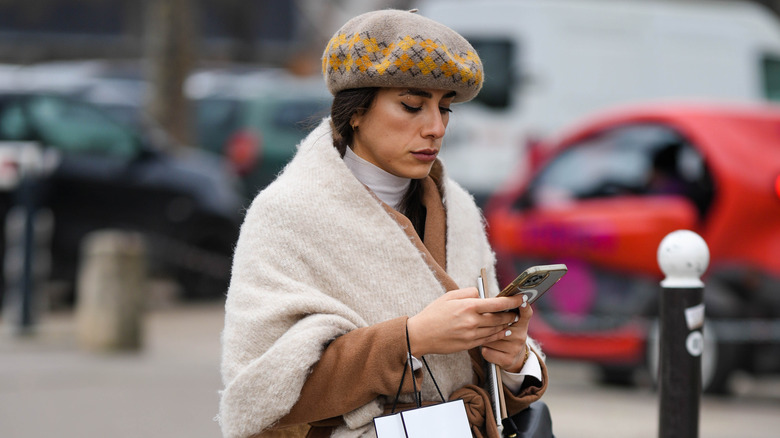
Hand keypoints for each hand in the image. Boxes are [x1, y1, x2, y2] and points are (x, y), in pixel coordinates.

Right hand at [407, 288, 526, 356]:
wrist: (421, 335)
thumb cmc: (433, 313)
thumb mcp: (449, 296)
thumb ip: (468, 293)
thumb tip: (482, 295)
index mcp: (468, 306)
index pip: (497, 303)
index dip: (512, 301)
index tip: (522, 298)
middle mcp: (472, 321)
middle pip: (500, 318)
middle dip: (511, 314)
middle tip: (518, 310)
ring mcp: (471, 334)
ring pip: (496, 330)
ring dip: (506, 325)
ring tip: (512, 320)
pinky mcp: (469, 344)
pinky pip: (488, 339)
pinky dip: (498, 335)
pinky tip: (502, 331)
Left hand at [481, 295, 532, 371]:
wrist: (514, 358)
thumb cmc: (508, 335)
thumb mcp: (512, 324)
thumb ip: (506, 313)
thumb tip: (494, 300)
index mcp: (521, 324)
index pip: (525, 314)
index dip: (524, 307)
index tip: (522, 301)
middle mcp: (520, 336)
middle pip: (499, 325)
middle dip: (489, 325)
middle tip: (485, 324)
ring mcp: (515, 349)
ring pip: (491, 339)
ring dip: (485, 338)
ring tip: (489, 338)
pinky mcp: (507, 360)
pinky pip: (487, 351)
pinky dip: (485, 349)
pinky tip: (489, 348)